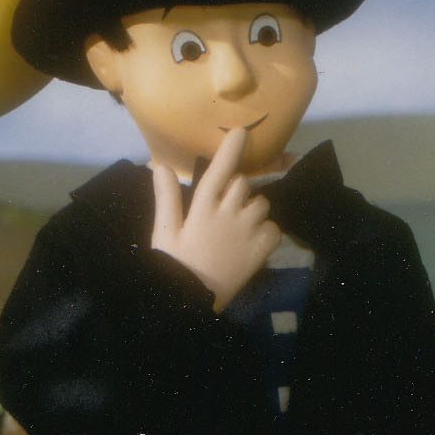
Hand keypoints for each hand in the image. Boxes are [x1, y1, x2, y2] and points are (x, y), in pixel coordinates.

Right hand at [151, 127, 280, 310]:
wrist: (191, 303)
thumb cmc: (174, 266)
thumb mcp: (164, 232)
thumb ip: (166, 197)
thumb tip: (160, 166)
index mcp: (202, 209)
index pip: (219, 172)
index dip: (230, 150)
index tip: (242, 131)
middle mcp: (228, 215)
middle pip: (243, 184)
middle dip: (236, 191)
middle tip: (224, 210)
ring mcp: (247, 232)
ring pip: (261, 204)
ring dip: (253, 210)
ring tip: (238, 229)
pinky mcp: (261, 250)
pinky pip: (274, 229)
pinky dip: (267, 232)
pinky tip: (252, 243)